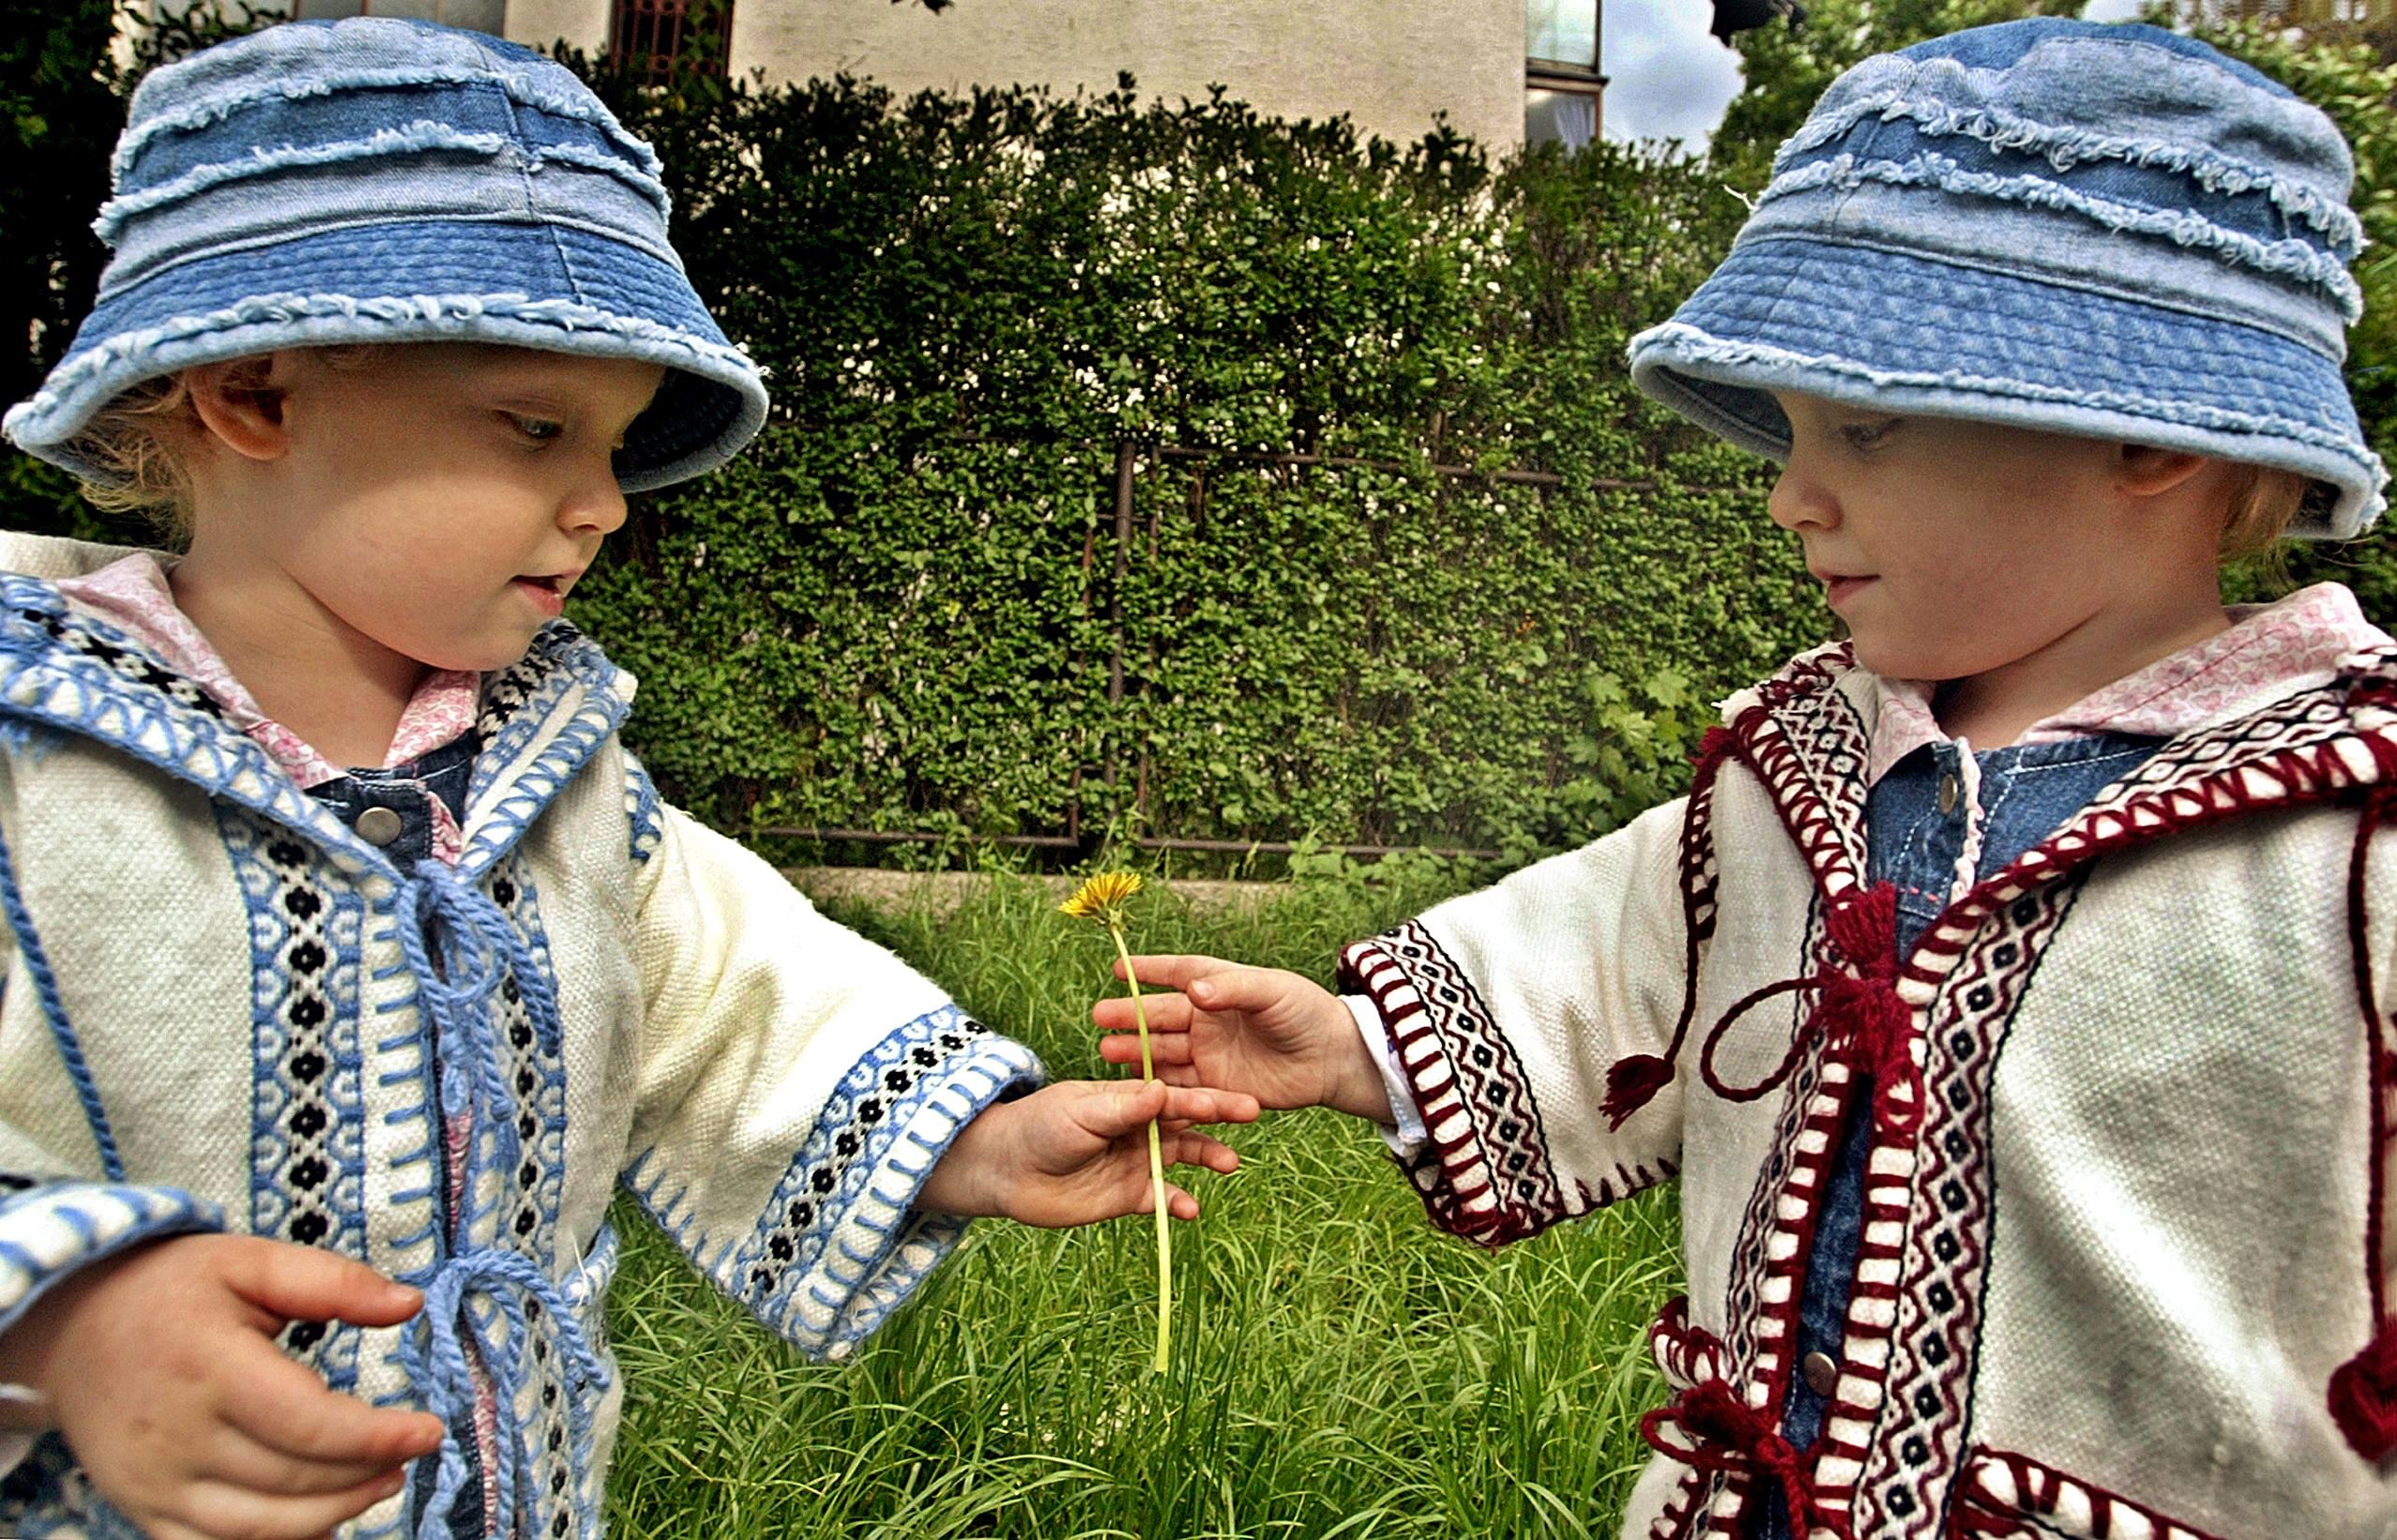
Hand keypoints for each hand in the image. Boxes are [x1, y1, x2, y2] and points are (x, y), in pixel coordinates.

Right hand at [0, 1233, 445, 1539]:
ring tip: (379, 1483)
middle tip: (409, 1452)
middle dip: (366, 1474)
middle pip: (294, 1480)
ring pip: (261, 1528)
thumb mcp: (250, 1261)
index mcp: (209, 1368)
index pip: (308, 1423)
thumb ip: (333, 1282)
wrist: (71, 1329)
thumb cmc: (169, 1291)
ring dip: (333, 1515)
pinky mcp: (146, 1510)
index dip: (378, 1435)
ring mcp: (157, 1483)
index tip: (429, 1430)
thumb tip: (409, 1303)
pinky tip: (320, 1518)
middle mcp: (178, 1436)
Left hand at [917, 1080, 1259, 1226]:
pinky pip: (1163, 1198)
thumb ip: (1122, 1108)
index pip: (1173, 1094)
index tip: (1232, 1098)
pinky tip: (1190, 1209)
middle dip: (1219, 1116)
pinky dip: (1179, 1203)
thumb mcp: (1080, 1112)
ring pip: (1184, 1157)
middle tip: (1253, 1113)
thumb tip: (1161, 1091)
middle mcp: (1141, 1126)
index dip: (1202, 1095)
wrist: (1008, 1170)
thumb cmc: (1040, 1127)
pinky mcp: (1130, 1195)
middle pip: (1188, 1120)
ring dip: (1208, 1157)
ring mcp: (1138, 1160)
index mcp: (1130, 1097)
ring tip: (1230, 1163)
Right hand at [1093, 954, 1392, 1119]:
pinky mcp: (1216, 1086)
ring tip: (1107, 1051)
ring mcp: (1209, 1054)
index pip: (1178, 973)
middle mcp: (1208, 1019)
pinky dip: (1157, 1086)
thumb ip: (1232, 989)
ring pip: (1163, 1052)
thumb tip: (1194, 990)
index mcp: (1220, 987)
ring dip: (1136, 1052)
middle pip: (1161, 1017)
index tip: (1118, 967)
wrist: (1332, 1059)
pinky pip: (1181, 1086)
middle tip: (1100, 1017)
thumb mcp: (1273, 991)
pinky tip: (1133, 1087)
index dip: (1149, 970)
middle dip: (1130, 1017)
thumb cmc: (1306, 1013)